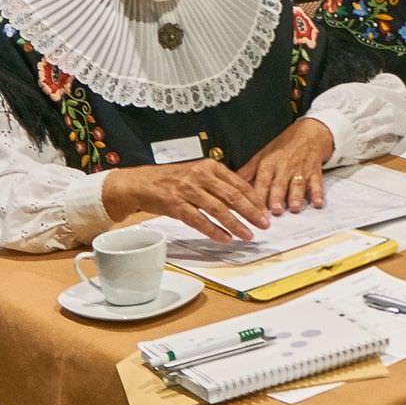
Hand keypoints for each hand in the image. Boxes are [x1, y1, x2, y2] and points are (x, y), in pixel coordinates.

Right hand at [101, 161, 269, 241]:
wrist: (141, 183)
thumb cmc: (171, 180)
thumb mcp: (198, 174)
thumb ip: (218, 184)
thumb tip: (244, 200)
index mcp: (209, 166)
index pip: (239, 183)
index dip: (254, 199)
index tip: (265, 211)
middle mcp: (200, 175)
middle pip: (232, 196)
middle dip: (251, 212)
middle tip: (264, 224)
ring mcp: (187, 190)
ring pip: (218, 209)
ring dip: (236, 224)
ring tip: (247, 235)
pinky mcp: (176, 204)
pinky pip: (199, 220)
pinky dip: (214, 231)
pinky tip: (224, 238)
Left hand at [237, 118, 334, 214]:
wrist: (309, 133)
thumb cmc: (283, 146)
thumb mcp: (263, 154)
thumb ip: (247, 172)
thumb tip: (229, 185)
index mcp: (269, 163)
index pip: (262, 181)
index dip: (259, 196)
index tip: (255, 210)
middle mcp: (284, 167)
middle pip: (279, 184)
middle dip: (277, 197)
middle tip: (275, 210)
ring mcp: (300, 170)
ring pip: (297, 184)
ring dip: (296, 196)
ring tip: (294, 208)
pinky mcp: (314, 171)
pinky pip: (316, 183)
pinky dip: (317, 193)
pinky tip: (317, 203)